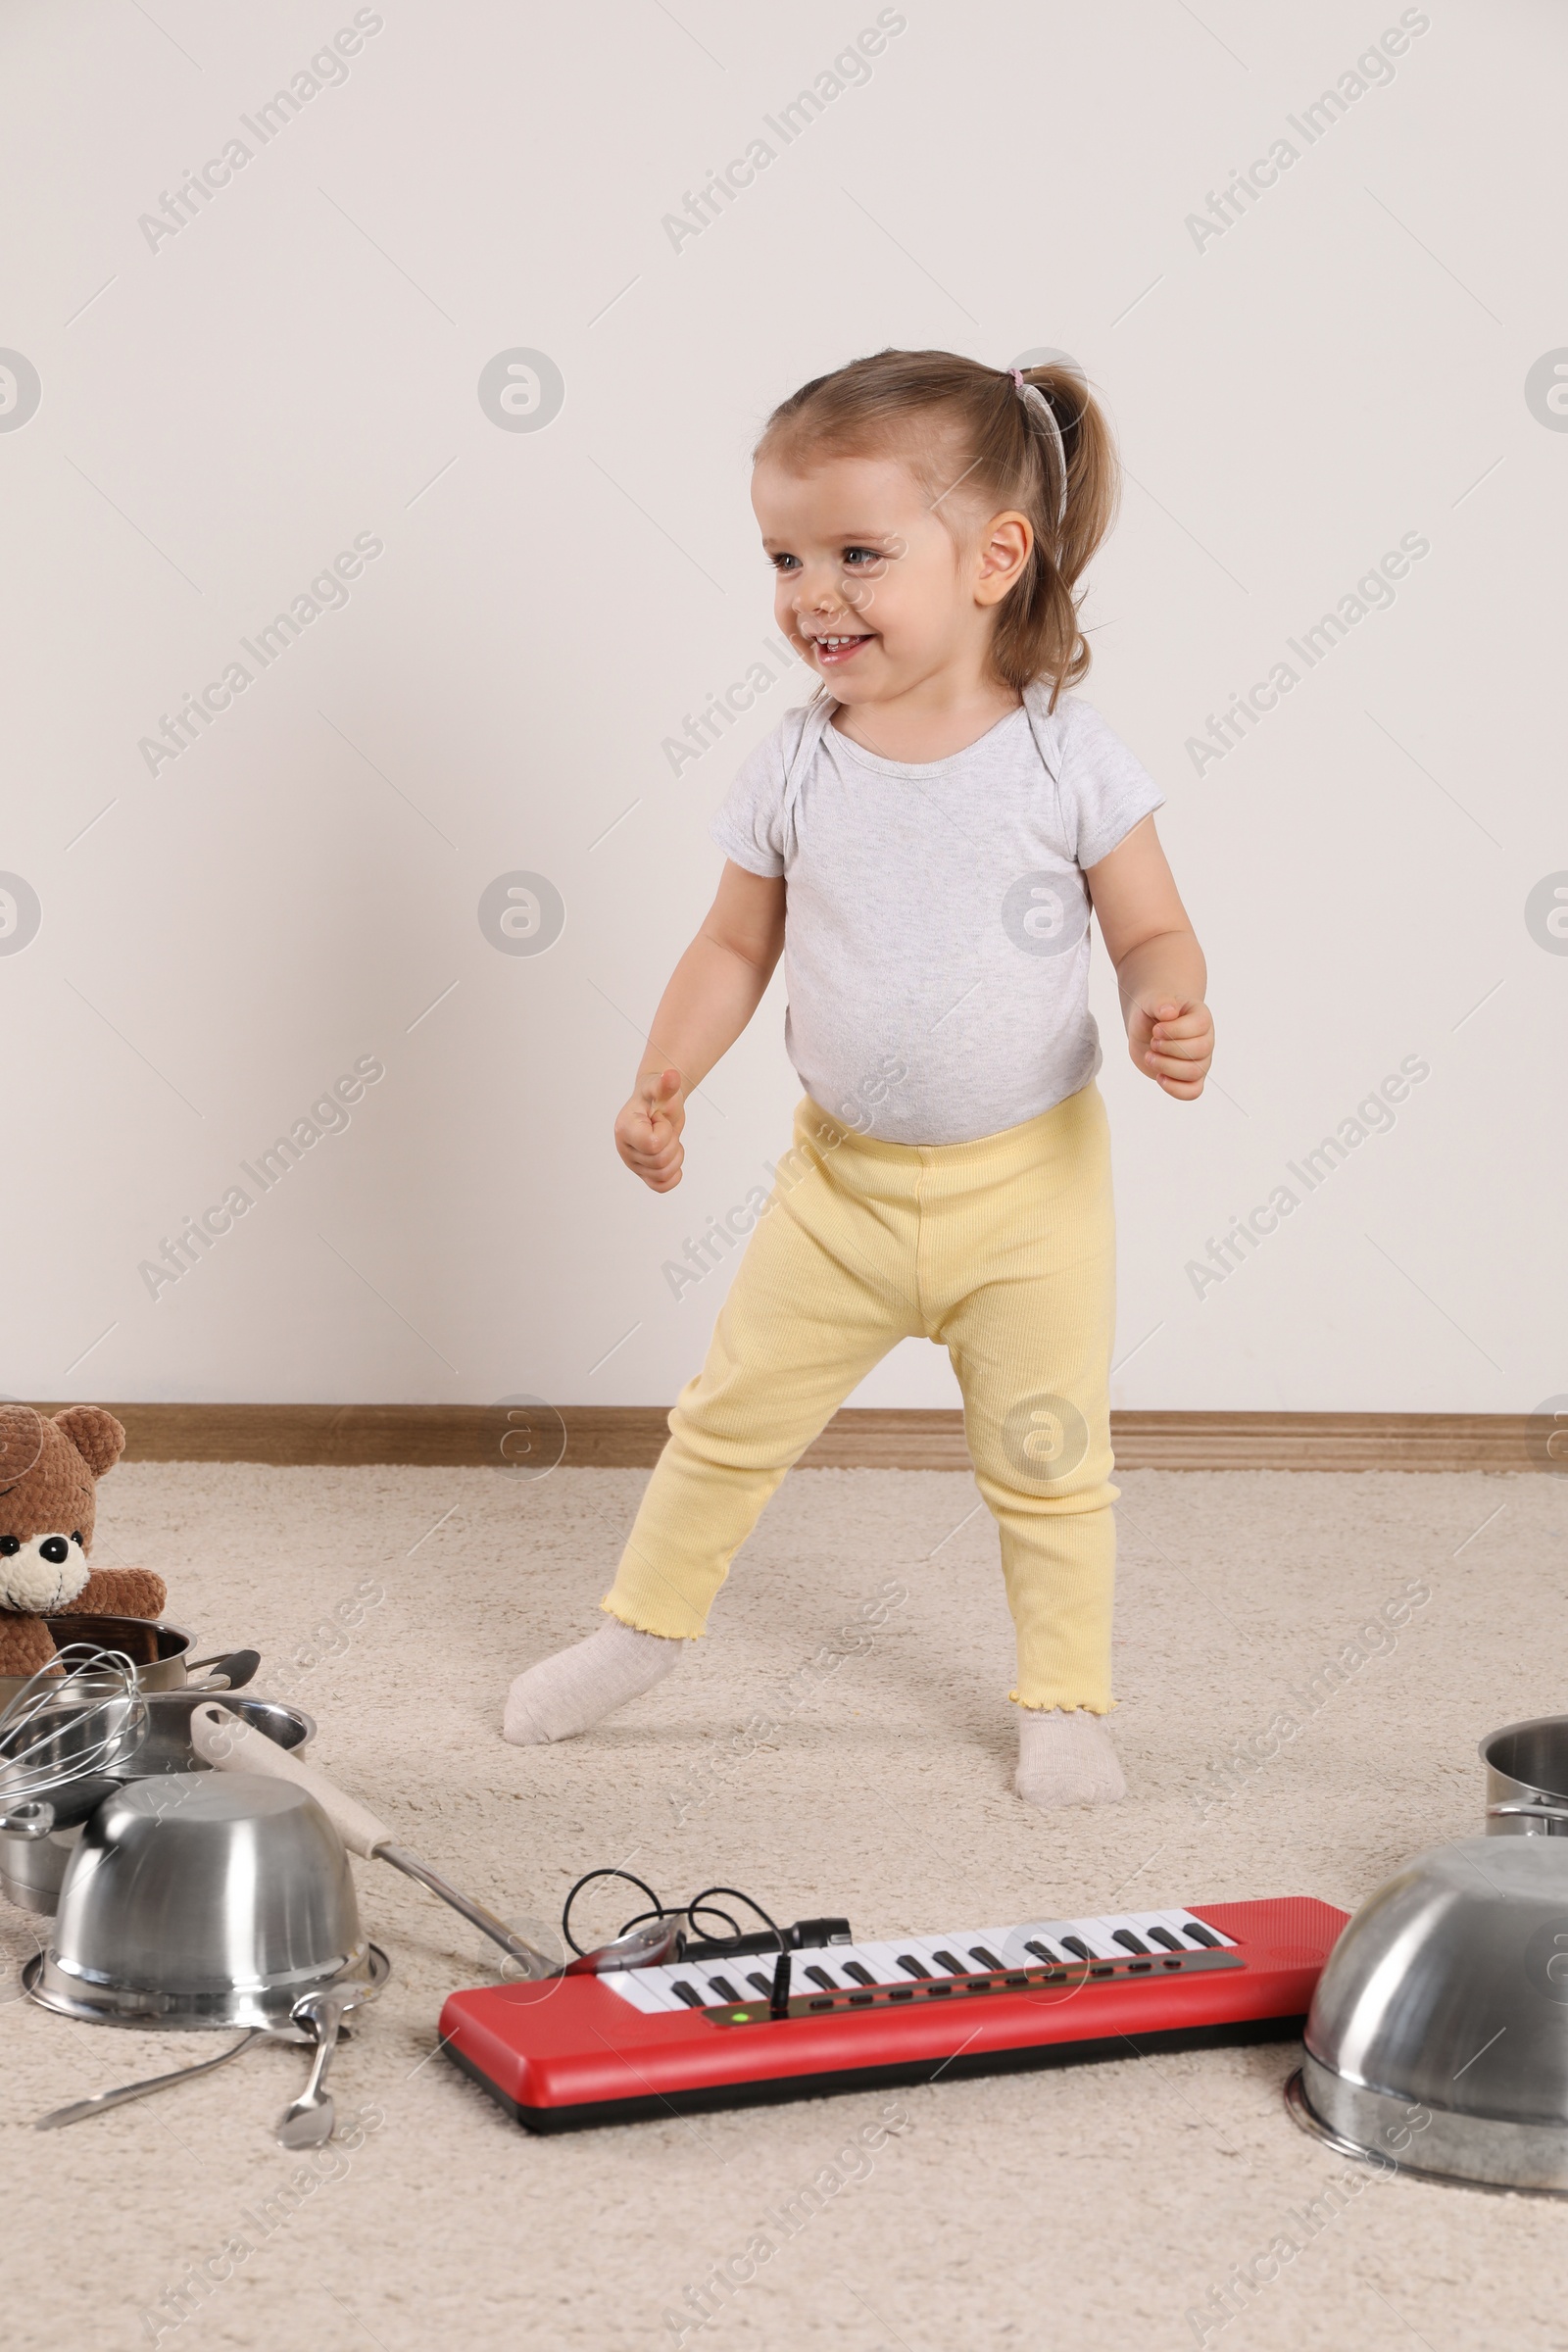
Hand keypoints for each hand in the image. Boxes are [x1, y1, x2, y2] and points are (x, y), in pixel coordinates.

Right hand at [615, 1066, 685, 1189]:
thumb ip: (666, 1084)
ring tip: (669, 1140)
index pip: (653, 1145)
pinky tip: (672, 1157)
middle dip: (672, 1144)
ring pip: (662, 1175)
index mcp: (624, 1129)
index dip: (664, 1132)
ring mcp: (634, 1163)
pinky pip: (661, 1186)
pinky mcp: (644, 1173)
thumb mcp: (663, 1089)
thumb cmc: (657, 1096)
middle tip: (665, 1129)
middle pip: (659, 1162)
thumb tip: (671, 1075)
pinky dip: (673, 1174)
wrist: (658, 1105)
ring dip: (675, 1157)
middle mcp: (625, 1149)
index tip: (659, 1120)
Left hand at [1127, 996, 1212, 1098]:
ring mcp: (1201, 1061)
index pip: (1200, 1026)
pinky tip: (1159, 1077)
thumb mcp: (1152, 1002)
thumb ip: (1160, 1002)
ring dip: (1166, 1066)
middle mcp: (1206, 1040)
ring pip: (1195, 1072)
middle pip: (1200, 1050)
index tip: (1156, 1029)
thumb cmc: (1152, 1013)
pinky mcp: (1190, 1079)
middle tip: (1153, 1042)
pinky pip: (1193, 1092)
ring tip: (1150, 1056)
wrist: (1147, 1029)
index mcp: (1201, 1017)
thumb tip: (1169, 1011)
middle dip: (1169, 1048)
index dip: (1175, 1030)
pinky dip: (1175, 1089)